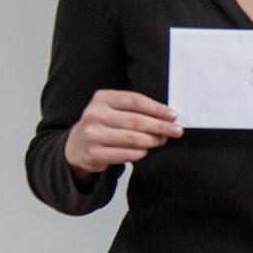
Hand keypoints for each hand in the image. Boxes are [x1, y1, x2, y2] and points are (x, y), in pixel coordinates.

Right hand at [65, 90, 182, 176]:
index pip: (135, 101)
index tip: (174, 116)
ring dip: (152, 141)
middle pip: (135, 120)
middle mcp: (94, 114)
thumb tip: (169, 118)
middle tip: (176, 131)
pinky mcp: (93, 153)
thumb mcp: (114, 109)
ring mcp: (92, 135)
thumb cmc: (104, 124)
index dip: (157, 108)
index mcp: (102, 98)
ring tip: (162, 141)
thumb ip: (136, 110)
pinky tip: (146, 151)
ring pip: (132, 138)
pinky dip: (140, 153)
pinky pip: (125, 154)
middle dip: (160, 126)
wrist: (77, 145)